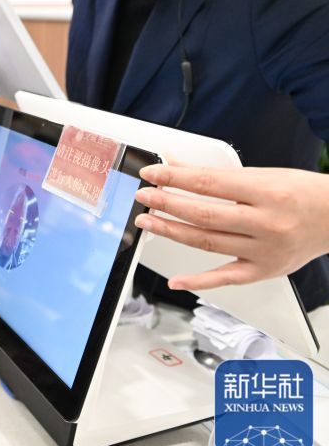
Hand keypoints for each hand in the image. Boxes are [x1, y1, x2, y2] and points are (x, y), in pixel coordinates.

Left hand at [134, 164, 328, 291]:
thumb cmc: (301, 193)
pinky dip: (198, 280)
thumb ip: (215, 174)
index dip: (174, 178)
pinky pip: (226, 278)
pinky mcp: (264, 270)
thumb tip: (174, 164)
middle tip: (144, 198)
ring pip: (207, 243)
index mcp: (267, 193)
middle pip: (204, 215)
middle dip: (167, 205)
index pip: (208, 184)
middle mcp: (267, 223)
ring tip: (148, 222)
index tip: (151, 173)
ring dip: (171, 232)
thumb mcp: (261, 175)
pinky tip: (175, 279)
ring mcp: (265, 250)